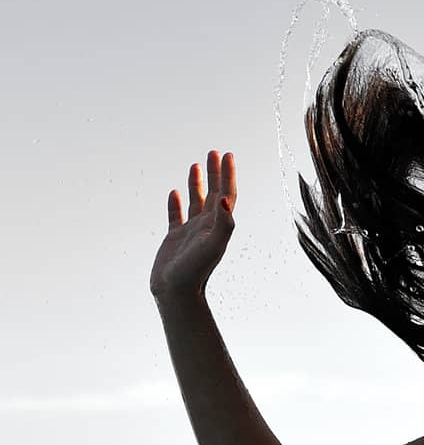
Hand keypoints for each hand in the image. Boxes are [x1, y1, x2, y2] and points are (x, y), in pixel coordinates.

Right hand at [150, 151, 236, 298]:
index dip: (228, 175)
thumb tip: (226, 198)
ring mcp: (191, 232)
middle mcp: (207, 226)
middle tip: (214, 152)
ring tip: (196, 165)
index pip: (226, 194)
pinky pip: (176, 216)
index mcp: (218, 225)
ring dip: (197, 183)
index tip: (227, 155)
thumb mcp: (213, 245)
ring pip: (196, 201)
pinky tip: (175, 192)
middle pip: (214, 193)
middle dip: (215, 173)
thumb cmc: (196, 271)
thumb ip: (223, 223)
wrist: (177, 292)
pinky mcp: (175, 238)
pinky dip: (176, 203)